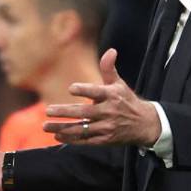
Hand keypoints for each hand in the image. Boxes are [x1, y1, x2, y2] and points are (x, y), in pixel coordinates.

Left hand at [44, 49, 160, 146]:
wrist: (145, 125)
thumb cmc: (126, 101)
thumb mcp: (119, 84)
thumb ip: (109, 69)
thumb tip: (111, 50)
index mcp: (112, 96)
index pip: (97, 92)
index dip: (85, 90)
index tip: (71, 88)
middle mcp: (109, 112)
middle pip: (84, 112)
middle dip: (65, 112)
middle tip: (48, 110)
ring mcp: (106, 127)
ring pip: (81, 129)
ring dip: (62, 128)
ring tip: (45, 126)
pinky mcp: (105, 140)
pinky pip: (85, 140)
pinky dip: (71, 139)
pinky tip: (57, 136)